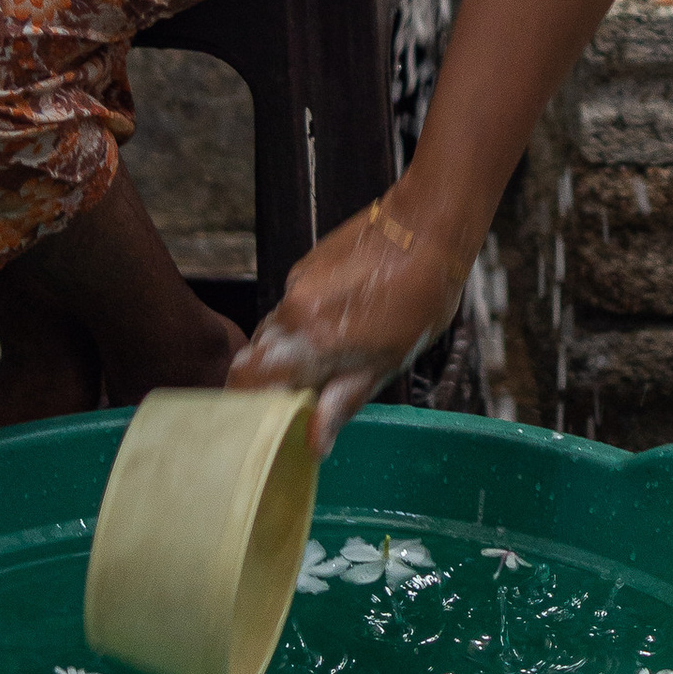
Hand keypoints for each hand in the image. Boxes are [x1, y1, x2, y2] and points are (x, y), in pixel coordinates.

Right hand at [230, 193, 470, 449]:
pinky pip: (291, 306)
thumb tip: (314, 444)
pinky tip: (340, 323)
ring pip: (273, 331)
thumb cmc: (418, 300)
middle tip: (301, 397)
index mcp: (308, 341)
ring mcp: (295, 284)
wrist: (426, 229)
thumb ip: (341, 403)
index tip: (266, 420)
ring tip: (329, 359)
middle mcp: (291, 311)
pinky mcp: (305, 265)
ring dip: (288, 352)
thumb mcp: (386, 364)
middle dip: (270, 381)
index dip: (247, 404)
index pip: (246, 381)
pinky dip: (303, 324)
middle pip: (255, 357)